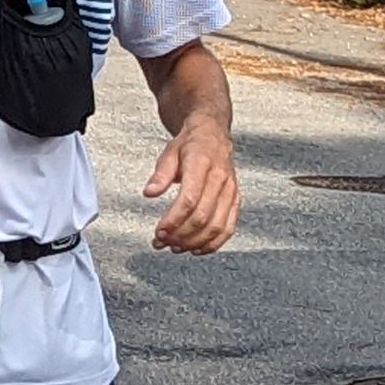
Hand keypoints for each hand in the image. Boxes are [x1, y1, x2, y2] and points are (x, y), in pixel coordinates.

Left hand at [146, 113, 238, 252]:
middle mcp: (220, 179)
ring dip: (194, 242)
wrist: (213, 135)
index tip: (158, 231)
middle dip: (180, 234)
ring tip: (174, 247)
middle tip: (161, 241)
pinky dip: (213, 243)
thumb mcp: (169, 153)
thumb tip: (149, 193)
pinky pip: (228, 228)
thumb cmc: (189, 145)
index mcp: (202, 164)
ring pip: (216, 226)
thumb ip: (160, 174)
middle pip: (202, 216)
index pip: (189, 199)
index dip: (173, 220)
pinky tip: (195, 249)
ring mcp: (231, 191)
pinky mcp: (236, 201)